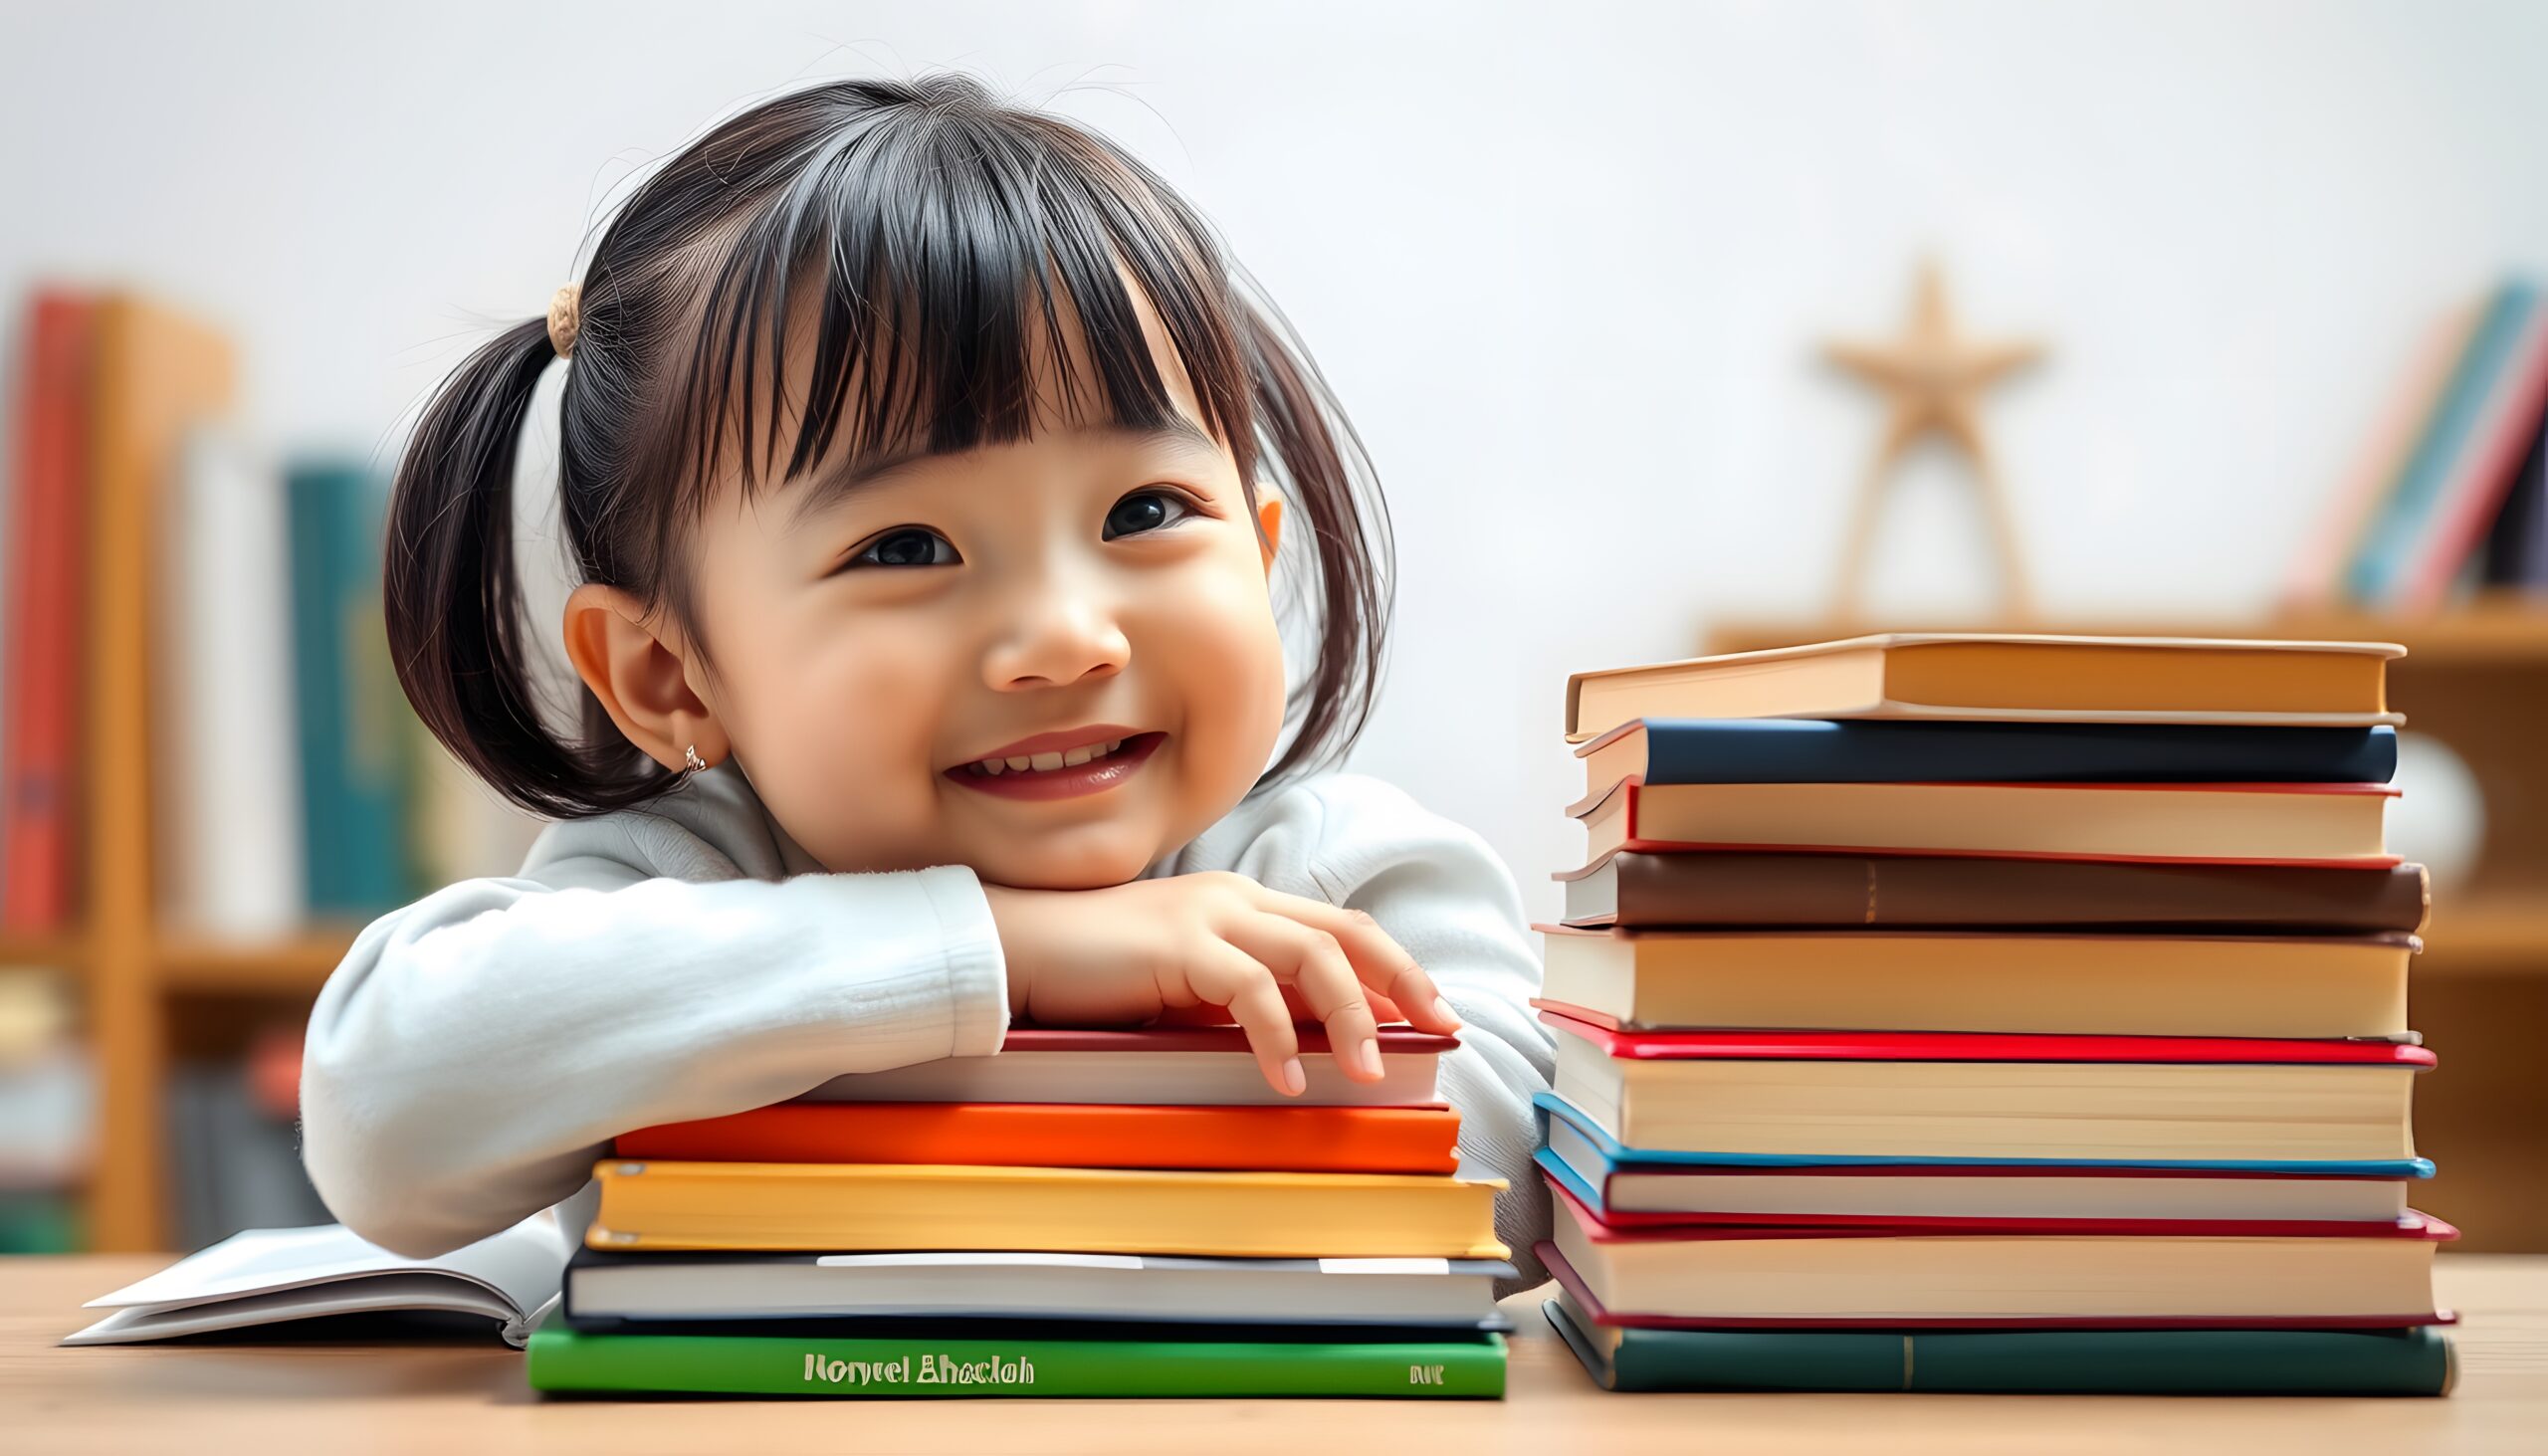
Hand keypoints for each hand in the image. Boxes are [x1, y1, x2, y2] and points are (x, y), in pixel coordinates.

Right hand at [980, 871, 1462, 1096]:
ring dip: (1350, 1017)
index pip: (1339, 926)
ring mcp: (1210, 915)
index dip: (1394, 966)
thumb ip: (1241, 1000)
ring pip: (1312, 956)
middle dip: (1401, 980)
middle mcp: (1237, 899)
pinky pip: (1249, 989)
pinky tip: (1284, 1079)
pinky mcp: (1179, 944)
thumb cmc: (1097, 974)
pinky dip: (1277, 1036)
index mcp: (1243, 903)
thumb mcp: (1185, 988)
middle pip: (1345, 931)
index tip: (1431, 1011)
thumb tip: (1308, 1041)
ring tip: (1364, 1072)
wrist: (1019, 948)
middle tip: (1438, 1028)